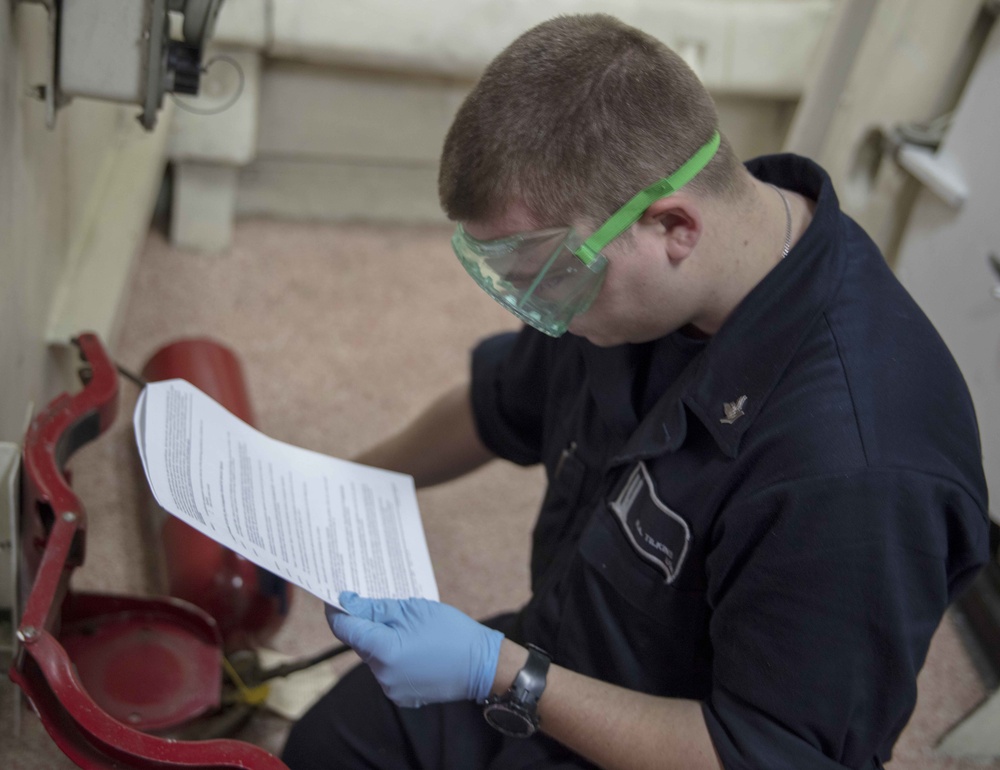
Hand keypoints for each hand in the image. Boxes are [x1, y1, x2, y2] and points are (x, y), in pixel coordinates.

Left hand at [327, 592, 502, 707]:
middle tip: (379, 604)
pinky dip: (392, 656)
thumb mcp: (413, 609)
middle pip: (360, 643)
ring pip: (374, 657)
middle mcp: (382, 675)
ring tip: (405, 627)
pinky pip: (387, 671)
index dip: (337, 611)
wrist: (483, 665)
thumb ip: (377, 608)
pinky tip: (412, 645)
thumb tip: (348, 603)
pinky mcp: (402, 696)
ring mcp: (392, 689)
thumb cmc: (451, 631)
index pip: (345, 630)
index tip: (335, 597)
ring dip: (380, 640)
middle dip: (365, 624)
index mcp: (384, 651)